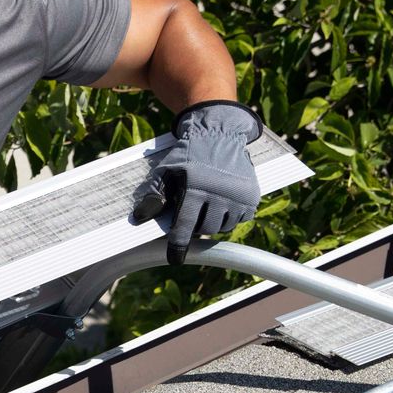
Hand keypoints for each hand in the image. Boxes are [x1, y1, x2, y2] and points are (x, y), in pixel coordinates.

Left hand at [130, 101, 261, 264]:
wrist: (220, 133)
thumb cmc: (189, 153)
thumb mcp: (167, 170)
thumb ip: (155, 194)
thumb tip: (140, 218)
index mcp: (197, 188)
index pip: (186, 226)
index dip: (178, 245)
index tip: (175, 259)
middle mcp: (220, 194)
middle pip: (206, 229)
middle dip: (197, 224)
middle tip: (194, 209)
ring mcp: (239, 196)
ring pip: (223, 227)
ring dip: (214, 222)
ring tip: (208, 204)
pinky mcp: (252, 196)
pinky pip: (240, 219)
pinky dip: (231, 216)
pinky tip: (223, 201)